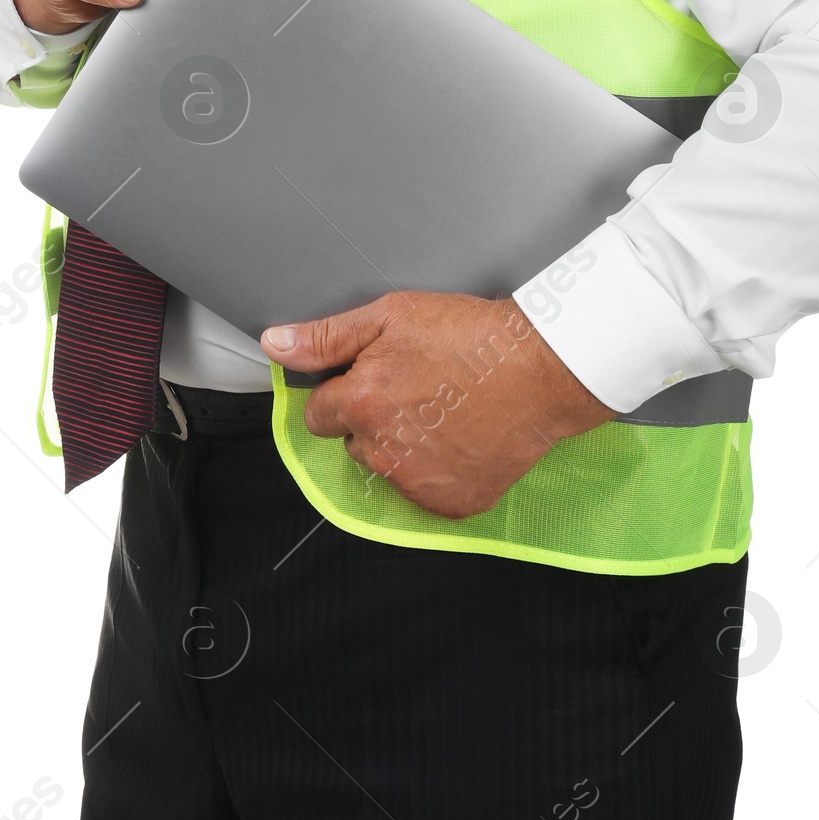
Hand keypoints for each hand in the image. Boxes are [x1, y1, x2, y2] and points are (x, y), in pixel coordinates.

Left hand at [261, 292, 615, 518]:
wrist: (543, 368)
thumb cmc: (471, 336)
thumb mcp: (392, 315)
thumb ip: (327, 337)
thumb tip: (275, 345)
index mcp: (362, 405)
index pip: (320, 415)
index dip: (345, 390)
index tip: (376, 376)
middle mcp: (383, 453)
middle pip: (354, 442)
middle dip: (373, 419)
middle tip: (417, 387)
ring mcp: (418, 484)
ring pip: (387, 467)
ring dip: (402, 445)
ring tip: (444, 407)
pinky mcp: (452, 504)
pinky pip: (425, 490)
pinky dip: (437, 469)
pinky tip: (461, 436)